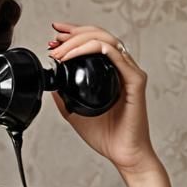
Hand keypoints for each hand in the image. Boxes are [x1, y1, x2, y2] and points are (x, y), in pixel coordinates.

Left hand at [48, 21, 160, 176]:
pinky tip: (79, 52)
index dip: (74, 33)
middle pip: (99, 35)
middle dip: (74, 32)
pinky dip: (96, 49)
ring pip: (106, 41)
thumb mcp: (75, 113)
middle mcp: (122, 68)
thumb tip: (50, 82)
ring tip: (61, 50)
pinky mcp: (136, 81)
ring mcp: (130, 73)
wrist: (124, 154)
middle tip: (55, 38)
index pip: (94, 42)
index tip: (55, 34)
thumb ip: (64, 96)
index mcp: (111, 73)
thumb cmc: (108, 136)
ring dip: (80, 41)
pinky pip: (117, 56)